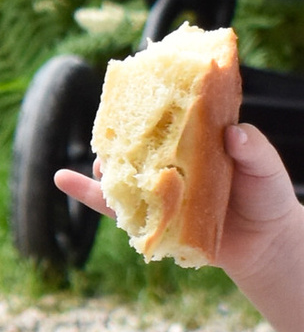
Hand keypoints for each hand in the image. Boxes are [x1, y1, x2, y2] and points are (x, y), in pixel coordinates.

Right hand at [58, 119, 303, 296]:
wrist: (264, 244)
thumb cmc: (266, 197)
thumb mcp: (267, 168)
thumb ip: (254, 149)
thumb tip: (232, 133)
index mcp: (196, 140)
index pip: (169, 116)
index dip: (150, 102)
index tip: (134, 87)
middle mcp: (172, 161)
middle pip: (138, 142)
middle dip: (121, 134)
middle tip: (114, 127)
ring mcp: (159, 189)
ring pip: (121, 171)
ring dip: (103, 163)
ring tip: (100, 161)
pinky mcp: (150, 218)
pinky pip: (115, 208)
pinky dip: (87, 195)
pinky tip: (64, 179)